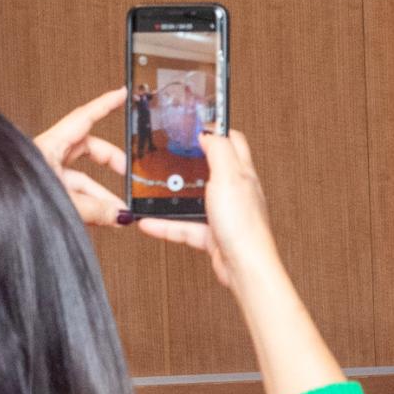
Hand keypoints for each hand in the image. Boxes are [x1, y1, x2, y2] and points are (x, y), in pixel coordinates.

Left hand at [33, 87, 131, 226]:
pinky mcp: (44, 193)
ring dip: (103, 196)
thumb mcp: (63, 201)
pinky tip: (104, 220)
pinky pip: (74, 196)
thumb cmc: (9, 198)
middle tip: (129, 173)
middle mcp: (48, 156)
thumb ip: (95, 209)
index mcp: (49, 145)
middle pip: (88, 150)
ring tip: (120, 213)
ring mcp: (47, 175)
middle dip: (112, 162)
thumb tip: (119, 213)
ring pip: (82, 179)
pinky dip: (91, 207)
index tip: (122, 94)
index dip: (105, 104)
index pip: (84, 118)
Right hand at [119, 127, 279, 290]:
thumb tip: (209, 132)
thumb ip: (219, 150)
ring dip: (172, 197)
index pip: (232, 141)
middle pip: (211, 168)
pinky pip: (184, 227)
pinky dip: (166, 225)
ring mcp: (223, 214)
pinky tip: (149, 222)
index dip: (214, 130)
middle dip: (189, 161)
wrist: (244, 267)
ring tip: (152, 191)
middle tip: (169, 155)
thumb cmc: (244, 226)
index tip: (193, 126)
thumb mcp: (229, 176)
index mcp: (242, 174)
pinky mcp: (212, 235)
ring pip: (193, 199)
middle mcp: (235, 192)